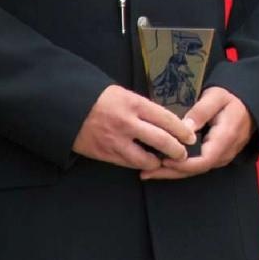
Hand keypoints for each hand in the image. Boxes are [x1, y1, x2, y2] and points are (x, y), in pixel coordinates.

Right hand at [72, 84, 194, 170]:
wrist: (68, 108)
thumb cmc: (100, 99)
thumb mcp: (124, 95)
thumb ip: (144, 108)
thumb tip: (165, 122)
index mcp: (135, 104)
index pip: (166, 119)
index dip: (182, 131)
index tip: (190, 137)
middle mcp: (127, 123)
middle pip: (161, 140)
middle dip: (176, 150)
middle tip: (183, 153)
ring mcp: (115, 141)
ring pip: (144, 158)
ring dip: (157, 162)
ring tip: (164, 161)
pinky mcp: (105, 154)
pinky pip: (127, 164)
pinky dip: (138, 164)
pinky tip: (144, 162)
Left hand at [143, 86, 255, 180]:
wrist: (250, 101)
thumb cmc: (232, 96)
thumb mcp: (216, 97)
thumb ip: (200, 111)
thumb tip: (183, 128)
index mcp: (225, 138)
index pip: (203, 160)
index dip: (181, 164)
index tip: (162, 160)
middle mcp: (225, 152)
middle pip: (196, 169)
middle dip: (170, 173)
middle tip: (145, 173)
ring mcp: (223, 156)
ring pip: (196, 169)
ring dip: (173, 172)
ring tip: (149, 171)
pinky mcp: (218, 155)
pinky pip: (199, 164)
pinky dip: (181, 167)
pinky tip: (165, 164)